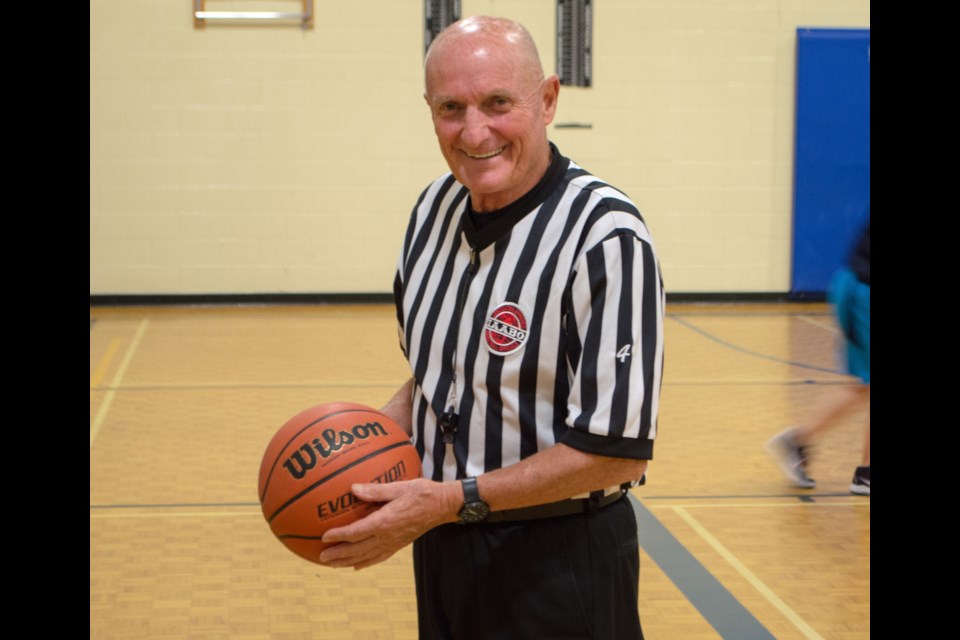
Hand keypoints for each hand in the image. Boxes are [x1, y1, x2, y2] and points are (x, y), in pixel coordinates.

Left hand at [317, 477, 459, 569]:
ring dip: (347, 561)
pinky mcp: (399, 545)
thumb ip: (375, 490)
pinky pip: (379, 557)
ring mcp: (393, 543)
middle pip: (358, 550)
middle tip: (321, 557)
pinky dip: (366, 563)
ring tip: (333, 564)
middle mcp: (387, 536)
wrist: (442, 506)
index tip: (324, 537)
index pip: (356, 532)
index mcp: (384, 522)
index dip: (339, 536)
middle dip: (338, 555)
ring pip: (366, 557)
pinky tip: (357, 566)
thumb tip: (352, 488)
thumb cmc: (422, 492)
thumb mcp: (399, 487)